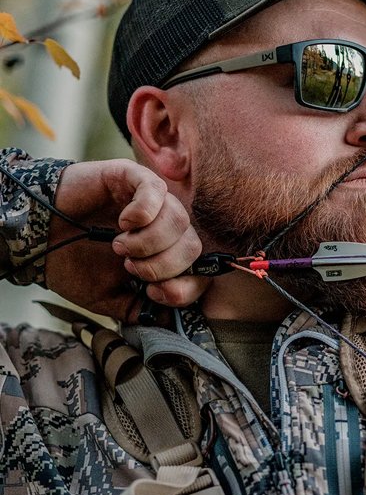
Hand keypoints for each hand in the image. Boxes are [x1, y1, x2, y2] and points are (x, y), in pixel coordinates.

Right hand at [45, 159, 208, 322]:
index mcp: (166, 253)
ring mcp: (153, 199)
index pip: (200, 269)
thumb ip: (138, 309)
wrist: (36, 236)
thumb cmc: (73, 262)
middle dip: (163, 265)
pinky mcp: (133, 176)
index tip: (152, 293)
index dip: (185, 287)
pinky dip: (144, 211)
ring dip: (148, 242)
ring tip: (120, 246)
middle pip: (193, 246)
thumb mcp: (108, 297)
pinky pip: (156, 189)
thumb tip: (168, 318)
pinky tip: (125, 223)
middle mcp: (166, 226)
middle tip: (129, 266)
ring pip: (178, 220)